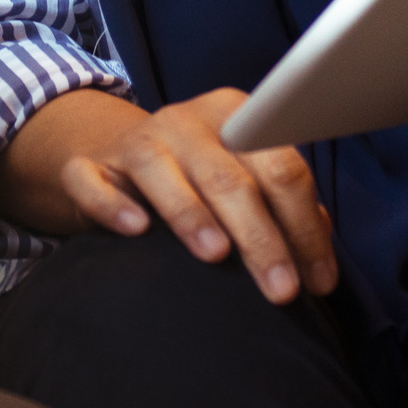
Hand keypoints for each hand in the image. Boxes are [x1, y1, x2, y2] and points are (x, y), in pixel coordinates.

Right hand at [0, 88, 337, 305]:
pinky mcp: (88, 166)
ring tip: (216, 255)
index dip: (304, 225)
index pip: (281, 167)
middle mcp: (186, 121)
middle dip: (262, 238)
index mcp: (235, 116)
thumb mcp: (240, 174)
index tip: (319, 280)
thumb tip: (319, 235)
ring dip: (191, 214)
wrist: (112, 155)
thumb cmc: (195, 176)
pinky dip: (114, 205)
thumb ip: (279, 200)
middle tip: (282, 291)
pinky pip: (94, 182)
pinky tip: (136, 229)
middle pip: (231, 177)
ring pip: (164, 173)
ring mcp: (135, 141)